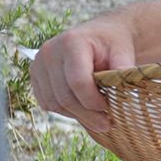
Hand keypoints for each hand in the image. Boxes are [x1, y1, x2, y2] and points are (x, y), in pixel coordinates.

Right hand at [29, 16, 134, 133]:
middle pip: (64, 96)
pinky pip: (47, 102)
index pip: (78, 81)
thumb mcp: (123, 51)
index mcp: (72, 42)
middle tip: (106, 125)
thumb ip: (123, 70)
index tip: (109, 108)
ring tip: (97, 120)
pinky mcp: (35, 75)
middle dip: (86, 114)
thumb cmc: (113, 43)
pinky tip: (83, 111)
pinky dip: (65, 111)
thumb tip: (125, 91)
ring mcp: (38, 64)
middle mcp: (49, 52)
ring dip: (76, 116)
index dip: (93, 100)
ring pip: (53, 103)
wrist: (100, 35)